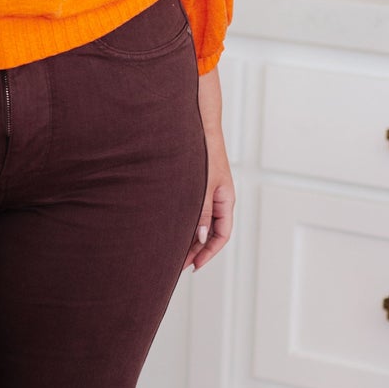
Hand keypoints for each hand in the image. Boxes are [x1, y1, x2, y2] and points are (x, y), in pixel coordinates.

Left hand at [183, 64, 234, 272]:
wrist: (196, 120)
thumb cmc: (201, 147)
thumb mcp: (202, 183)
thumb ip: (200, 210)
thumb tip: (199, 238)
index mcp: (225, 197)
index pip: (221, 234)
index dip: (208, 253)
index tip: (192, 266)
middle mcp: (216, 197)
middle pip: (208, 232)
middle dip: (193, 251)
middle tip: (173, 267)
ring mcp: (204, 191)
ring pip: (197, 222)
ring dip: (184, 238)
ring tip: (166, 253)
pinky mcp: (191, 185)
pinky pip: (187, 210)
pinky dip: (179, 223)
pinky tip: (162, 229)